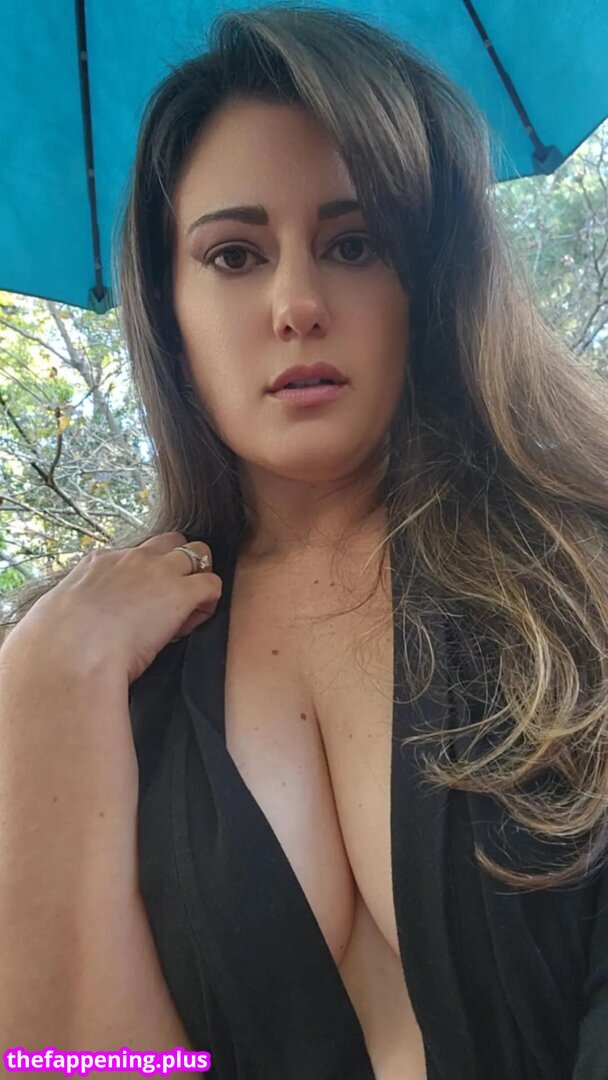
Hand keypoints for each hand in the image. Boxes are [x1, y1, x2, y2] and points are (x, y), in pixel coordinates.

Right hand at [0, 532, 221, 684]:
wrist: (73, 650)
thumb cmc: (62, 641)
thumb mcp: (65, 609)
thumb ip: (81, 602)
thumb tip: (84, 614)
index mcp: (103, 561)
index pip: (137, 553)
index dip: (147, 574)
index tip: (141, 603)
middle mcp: (133, 558)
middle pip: (173, 540)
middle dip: (180, 563)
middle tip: (172, 600)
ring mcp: (159, 571)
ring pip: (199, 551)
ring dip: (199, 576)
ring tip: (189, 609)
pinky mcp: (181, 592)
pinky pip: (212, 584)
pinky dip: (209, 603)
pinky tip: (191, 623)